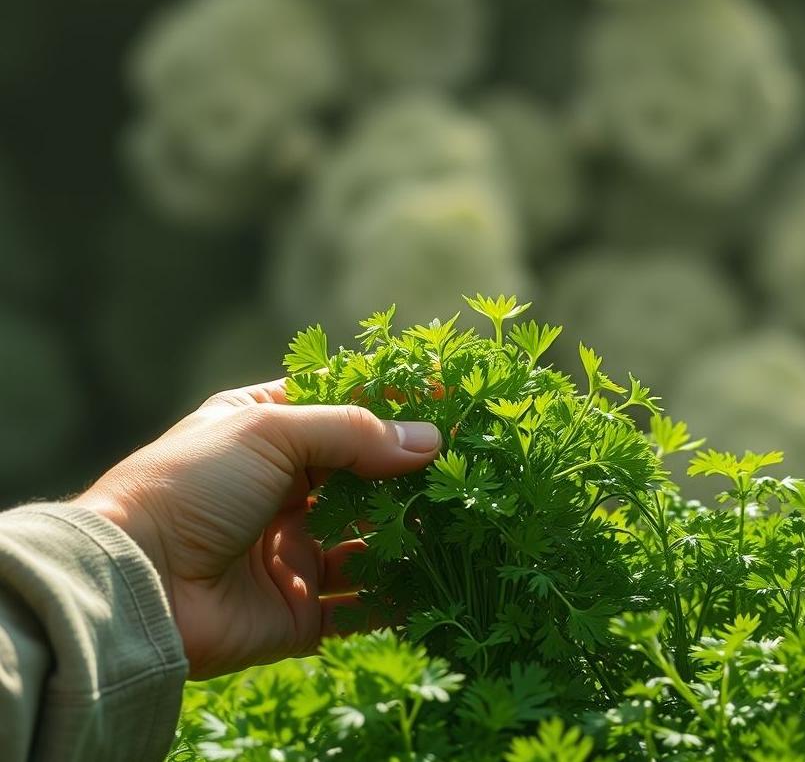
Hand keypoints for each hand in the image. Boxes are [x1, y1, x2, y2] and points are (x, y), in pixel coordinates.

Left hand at [76, 381, 439, 678]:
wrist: (135, 583)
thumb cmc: (192, 484)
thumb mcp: (270, 432)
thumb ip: (353, 432)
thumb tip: (429, 439)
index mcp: (269, 434)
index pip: (345, 411)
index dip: (395, 405)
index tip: (449, 399)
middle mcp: (286, 490)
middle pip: (365, 477)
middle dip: (410, 473)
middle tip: (465, 465)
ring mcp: (295, 550)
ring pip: (370, 540)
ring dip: (411, 532)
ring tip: (458, 521)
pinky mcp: (301, 608)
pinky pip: (361, 603)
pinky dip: (397, 596)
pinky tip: (436, 581)